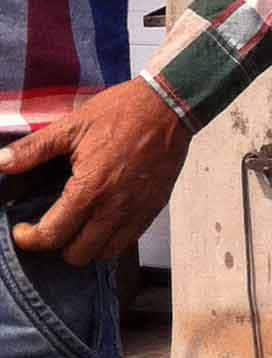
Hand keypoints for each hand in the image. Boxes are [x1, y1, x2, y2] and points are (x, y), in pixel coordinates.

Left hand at [0, 81, 192, 265]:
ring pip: (105, 253)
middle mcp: (114, 208)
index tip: (23, 230)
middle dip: (58, 244)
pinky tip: (104, 218)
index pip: (52, 236)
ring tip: (79, 225)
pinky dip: (112, 238)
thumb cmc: (122, 111)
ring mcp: (137, 211)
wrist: (170, 103)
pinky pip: (129, 240)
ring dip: (87, 245)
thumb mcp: (73, 125)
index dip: (30, 239)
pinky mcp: (154, 207)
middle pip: (78, 254)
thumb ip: (34, 149)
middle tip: (52, 225)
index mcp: (90, 189)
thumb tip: (0, 162)